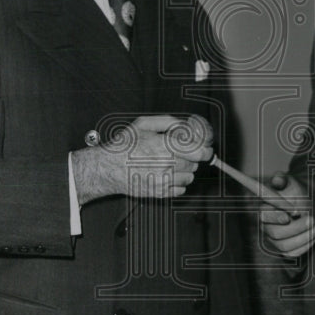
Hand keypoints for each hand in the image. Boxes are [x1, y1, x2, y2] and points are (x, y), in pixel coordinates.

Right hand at [73, 114, 213, 201]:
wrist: (108, 167)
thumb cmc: (125, 145)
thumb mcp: (144, 124)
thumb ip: (169, 121)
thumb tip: (186, 125)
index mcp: (166, 146)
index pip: (200, 151)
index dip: (206, 149)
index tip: (205, 147)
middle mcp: (167, 164)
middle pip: (195, 163)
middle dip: (190, 157)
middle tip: (179, 153)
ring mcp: (164, 180)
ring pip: (189, 177)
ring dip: (184, 170)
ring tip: (169, 164)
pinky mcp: (160, 193)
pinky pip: (181, 190)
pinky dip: (177, 183)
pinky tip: (165, 175)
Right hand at [259, 172, 314, 257]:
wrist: (305, 205)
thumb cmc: (295, 193)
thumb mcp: (290, 183)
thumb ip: (283, 180)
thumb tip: (278, 178)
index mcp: (265, 210)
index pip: (265, 216)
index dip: (277, 217)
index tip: (292, 214)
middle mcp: (267, 227)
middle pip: (276, 233)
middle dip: (296, 228)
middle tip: (312, 219)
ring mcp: (275, 240)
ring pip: (285, 246)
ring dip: (303, 238)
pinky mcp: (285, 250)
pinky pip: (293, 254)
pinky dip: (306, 246)